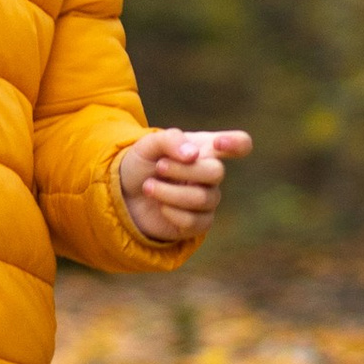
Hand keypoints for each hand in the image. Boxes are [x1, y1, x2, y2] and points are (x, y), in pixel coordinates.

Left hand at [118, 127, 251, 245]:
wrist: (124, 195)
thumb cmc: (142, 164)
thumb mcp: (148, 144)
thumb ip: (170, 140)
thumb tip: (193, 154)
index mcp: (205, 149)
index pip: (239, 144)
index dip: (236, 143)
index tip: (218, 144)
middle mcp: (210, 174)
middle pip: (216, 172)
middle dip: (184, 170)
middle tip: (158, 167)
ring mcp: (207, 199)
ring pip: (203, 198)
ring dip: (170, 192)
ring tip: (148, 187)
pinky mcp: (198, 223)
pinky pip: (195, 221)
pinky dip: (172, 213)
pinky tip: (161, 207)